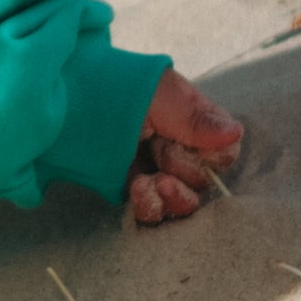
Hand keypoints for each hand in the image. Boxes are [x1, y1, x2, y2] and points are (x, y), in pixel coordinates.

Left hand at [129, 66, 242, 224]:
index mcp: (193, 122)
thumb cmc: (116, 88)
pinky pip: (155, 212)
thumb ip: (195, 118)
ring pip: (184, 203)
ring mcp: (157, 170)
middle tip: (156, 147)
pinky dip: (151, 208)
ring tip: (148, 183)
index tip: (180, 141)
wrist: (65, 99)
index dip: (209, 157)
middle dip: (183, 170)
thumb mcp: (160, 95)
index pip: (223, 153)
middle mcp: (180, 148)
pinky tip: (138, 191)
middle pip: (204, 181)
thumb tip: (236, 132)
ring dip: (172, 198)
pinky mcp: (134, 189)